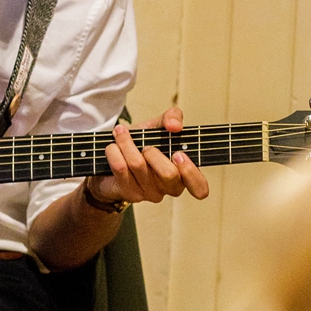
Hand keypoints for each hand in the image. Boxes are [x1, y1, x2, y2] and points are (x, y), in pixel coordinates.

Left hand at [89, 108, 209, 208]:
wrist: (111, 159)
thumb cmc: (141, 144)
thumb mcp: (158, 127)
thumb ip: (172, 118)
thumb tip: (175, 125)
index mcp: (184, 174)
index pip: (200, 188)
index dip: (191, 172)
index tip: (177, 154)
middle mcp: (169, 188)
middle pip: (169, 175)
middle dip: (154, 153)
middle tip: (146, 145)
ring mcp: (149, 193)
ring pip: (139, 166)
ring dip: (127, 144)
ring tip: (121, 133)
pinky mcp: (129, 193)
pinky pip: (121, 169)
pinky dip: (114, 152)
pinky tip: (112, 146)